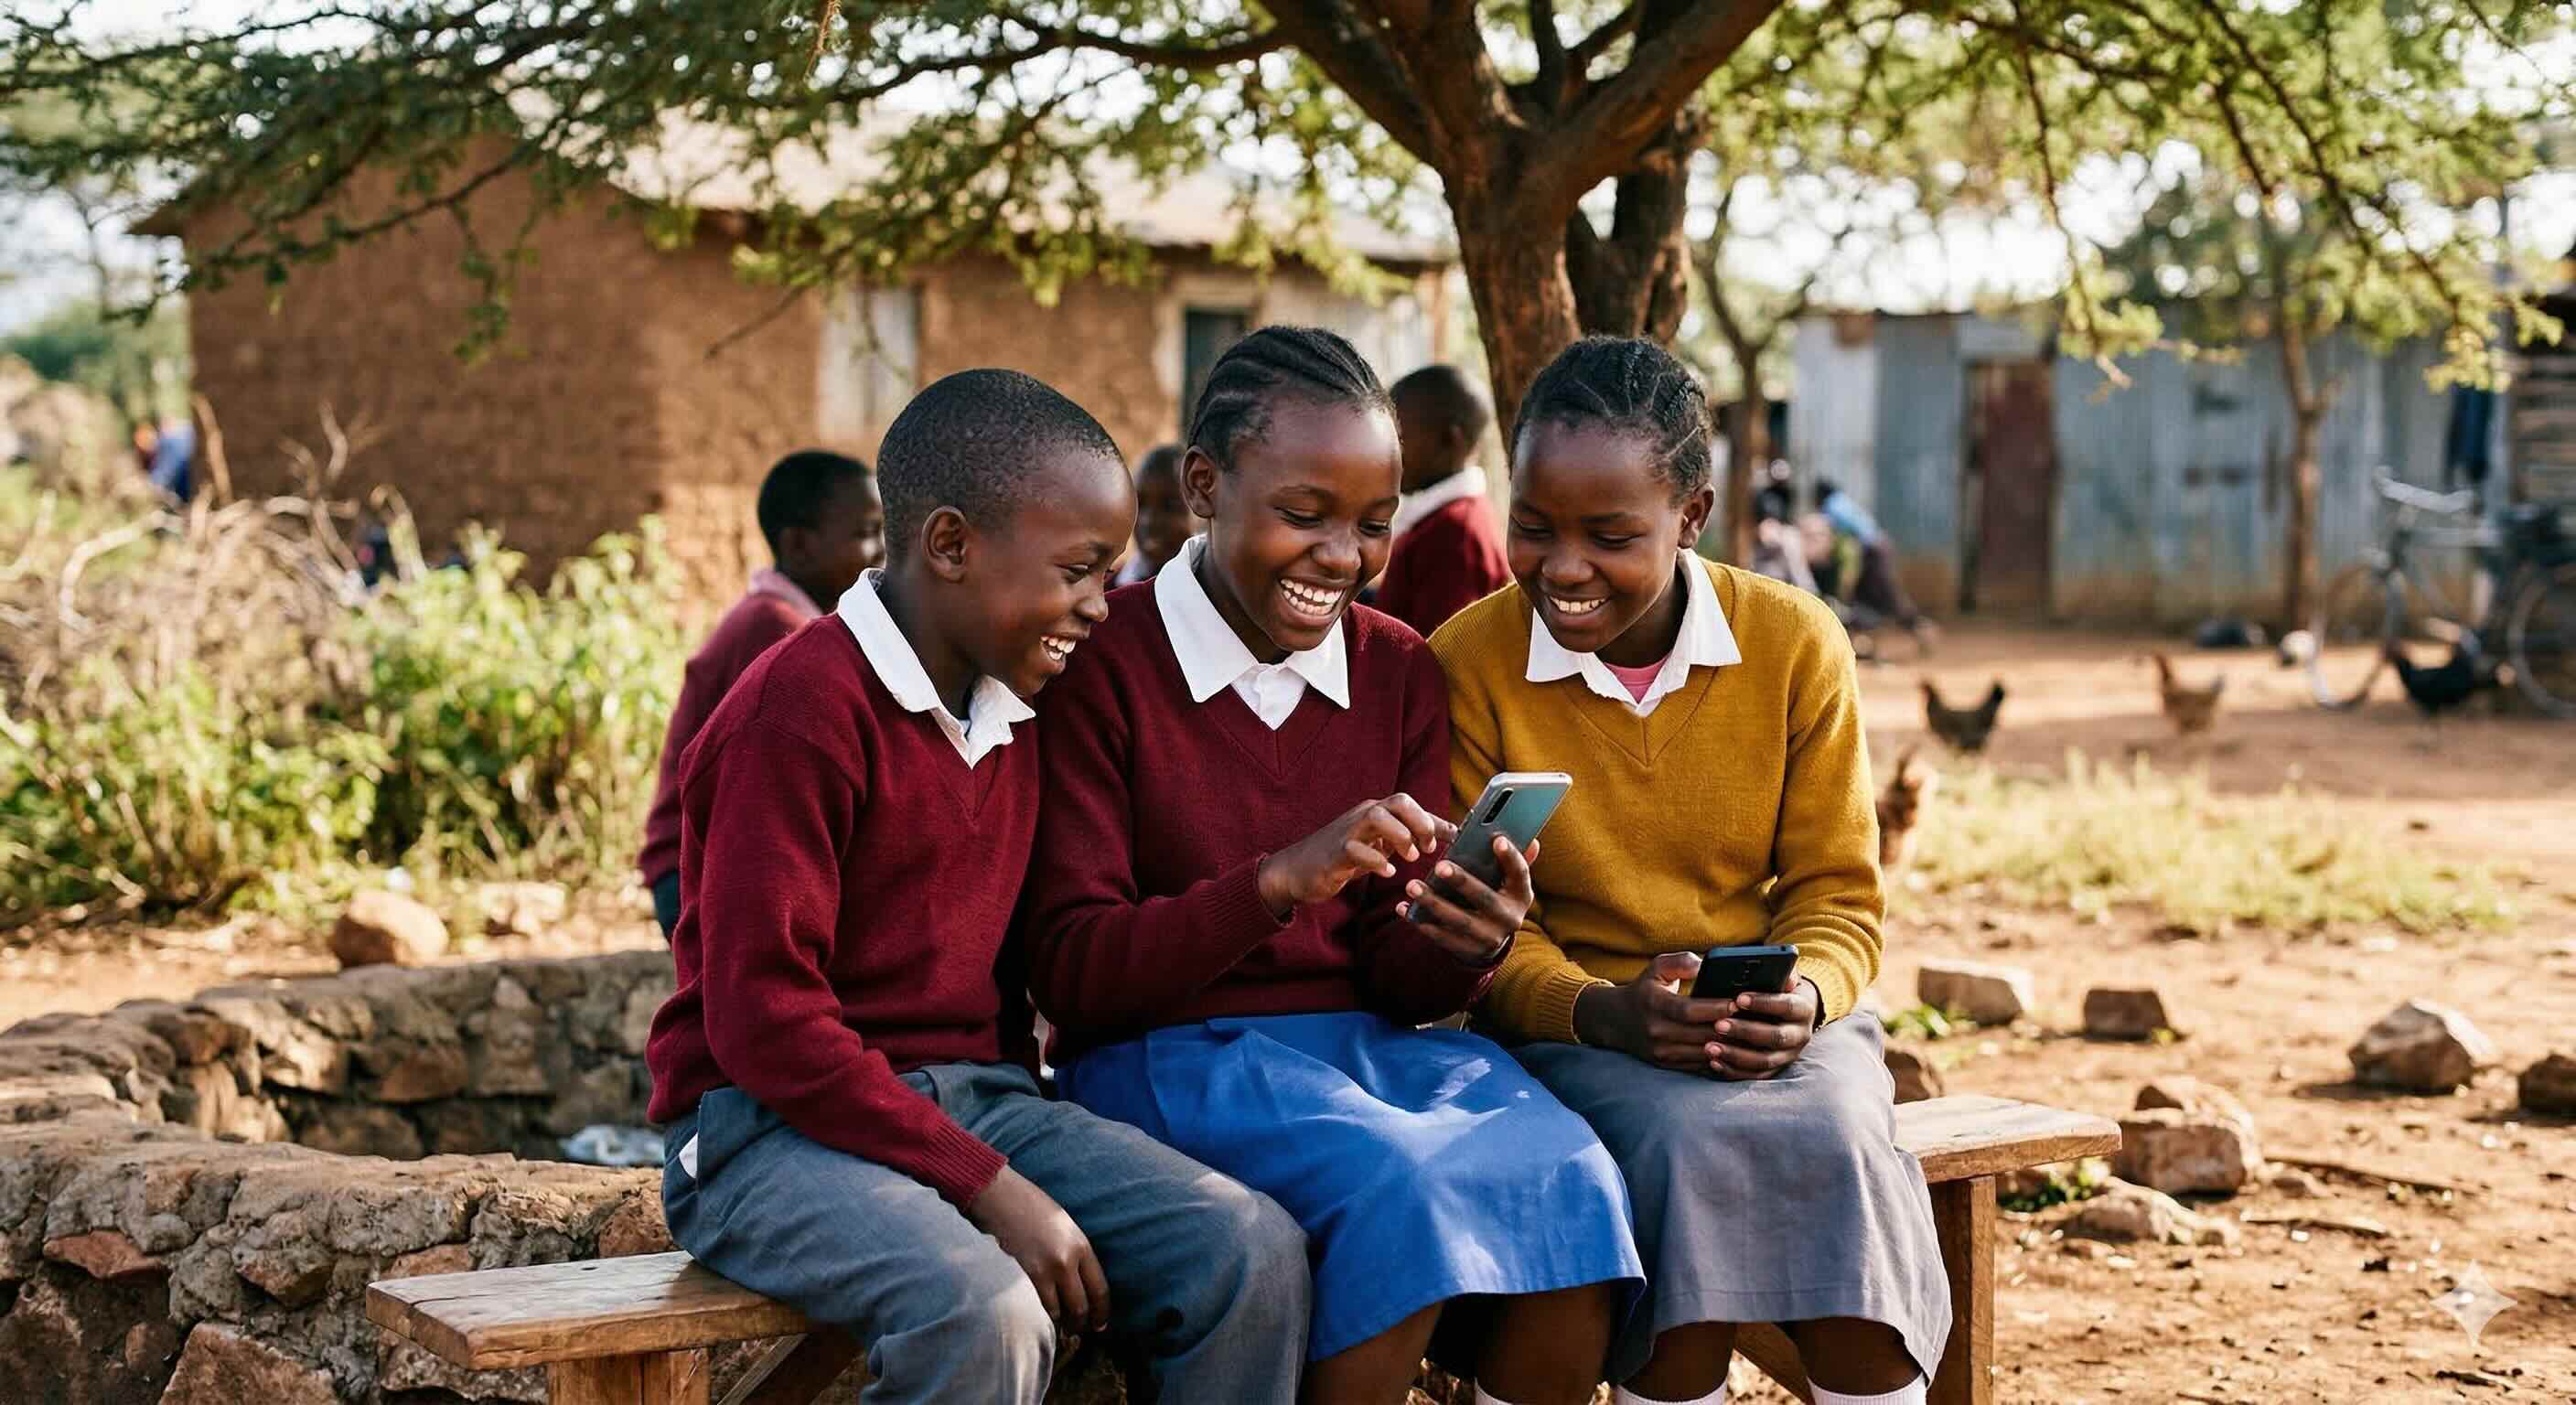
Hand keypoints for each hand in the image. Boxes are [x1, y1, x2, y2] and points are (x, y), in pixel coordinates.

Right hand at [965, 1167, 1109, 1331]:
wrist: (999, 1195)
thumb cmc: (1028, 1206)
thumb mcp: (1062, 1225)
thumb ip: (1072, 1250)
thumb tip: (1078, 1277)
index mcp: (1081, 1244)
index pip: (1100, 1287)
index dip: (1102, 1310)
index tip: (1100, 1322)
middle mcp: (1070, 1258)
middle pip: (1084, 1303)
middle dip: (1084, 1322)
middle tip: (1081, 1331)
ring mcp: (1050, 1267)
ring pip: (1065, 1309)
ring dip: (1065, 1323)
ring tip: (1063, 1330)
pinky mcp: (1029, 1273)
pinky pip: (1044, 1305)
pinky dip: (1047, 1317)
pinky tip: (1046, 1320)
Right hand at [1257, 793, 1453, 916]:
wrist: (1298, 869)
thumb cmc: (1345, 854)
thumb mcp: (1382, 844)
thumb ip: (1411, 836)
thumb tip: (1450, 831)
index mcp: (1377, 812)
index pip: (1410, 804)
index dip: (1433, 819)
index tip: (1450, 840)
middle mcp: (1363, 816)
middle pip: (1397, 801)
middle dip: (1419, 821)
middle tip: (1428, 847)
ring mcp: (1347, 832)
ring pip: (1376, 817)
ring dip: (1400, 836)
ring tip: (1410, 858)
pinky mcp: (1334, 853)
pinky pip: (1355, 849)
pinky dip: (1375, 860)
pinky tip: (1387, 873)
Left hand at [1403, 836, 1537, 965]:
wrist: (1492, 941)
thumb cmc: (1497, 898)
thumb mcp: (1510, 883)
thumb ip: (1515, 862)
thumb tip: (1531, 839)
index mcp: (1521, 895)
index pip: (1520, 874)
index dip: (1510, 858)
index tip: (1496, 840)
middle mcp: (1510, 918)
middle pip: (1485, 899)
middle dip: (1462, 882)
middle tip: (1440, 866)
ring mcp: (1490, 937)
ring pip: (1459, 920)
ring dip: (1434, 903)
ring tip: (1413, 886)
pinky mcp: (1470, 950)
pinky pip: (1444, 937)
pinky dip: (1422, 923)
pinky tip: (1405, 909)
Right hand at [1571, 952, 1740, 1072]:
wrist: (1616, 1021)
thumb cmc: (1644, 990)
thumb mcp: (1657, 968)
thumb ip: (1681, 961)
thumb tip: (1705, 965)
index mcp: (1654, 1005)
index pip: (1689, 1010)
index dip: (1715, 1008)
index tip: (1738, 1003)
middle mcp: (1657, 1032)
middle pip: (1702, 1034)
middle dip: (1731, 1029)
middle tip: (1757, 1021)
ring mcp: (1662, 1052)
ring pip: (1705, 1053)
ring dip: (1730, 1047)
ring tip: (1753, 1036)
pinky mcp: (1668, 1065)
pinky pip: (1700, 1065)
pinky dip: (1721, 1059)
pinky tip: (1738, 1050)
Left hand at [1706, 972, 1818, 1079]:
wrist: (1792, 1012)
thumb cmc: (1779, 988)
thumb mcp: (1784, 976)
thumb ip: (1783, 971)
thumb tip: (1784, 975)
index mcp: (1803, 1009)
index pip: (1787, 1006)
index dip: (1764, 1003)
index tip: (1738, 998)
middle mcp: (1800, 1035)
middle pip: (1775, 1037)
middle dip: (1746, 1031)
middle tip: (1718, 1024)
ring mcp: (1788, 1055)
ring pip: (1764, 1060)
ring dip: (1736, 1055)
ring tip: (1709, 1047)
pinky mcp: (1775, 1070)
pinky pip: (1755, 1076)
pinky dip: (1734, 1071)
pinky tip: (1713, 1063)